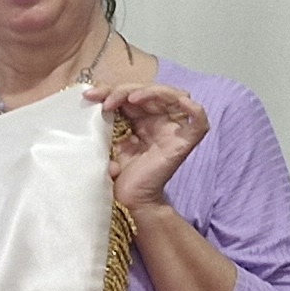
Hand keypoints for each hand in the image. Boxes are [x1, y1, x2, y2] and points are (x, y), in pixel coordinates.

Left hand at [86, 82, 210, 212]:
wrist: (131, 201)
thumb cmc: (121, 175)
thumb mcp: (110, 141)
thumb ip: (108, 121)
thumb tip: (93, 99)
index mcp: (142, 120)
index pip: (132, 94)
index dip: (112, 90)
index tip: (90, 96)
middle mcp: (160, 121)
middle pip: (151, 91)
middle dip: (126, 89)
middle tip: (106, 100)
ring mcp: (173, 130)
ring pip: (173, 96)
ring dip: (151, 92)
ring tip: (130, 98)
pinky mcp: (183, 143)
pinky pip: (199, 123)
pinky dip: (194, 111)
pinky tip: (182, 102)